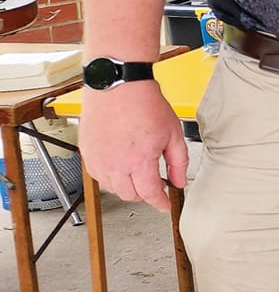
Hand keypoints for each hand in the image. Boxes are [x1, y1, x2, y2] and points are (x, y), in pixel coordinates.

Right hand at [78, 82, 184, 211]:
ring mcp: (98, 159)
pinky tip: (120, 166)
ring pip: (112, 188)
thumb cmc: (145, 105)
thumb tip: (179, 182)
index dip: (160, 202)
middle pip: (130, 195)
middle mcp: (115, 164)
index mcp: (139, 161)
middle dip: (144, 194)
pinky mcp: (87, 153)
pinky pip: (98, 176)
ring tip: (137, 173)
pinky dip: (110, 177)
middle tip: (154, 185)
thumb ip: (178, 162)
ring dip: (126, 186)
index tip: (164, 205)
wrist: (119, 87)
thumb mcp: (173, 134)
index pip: (149, 193)